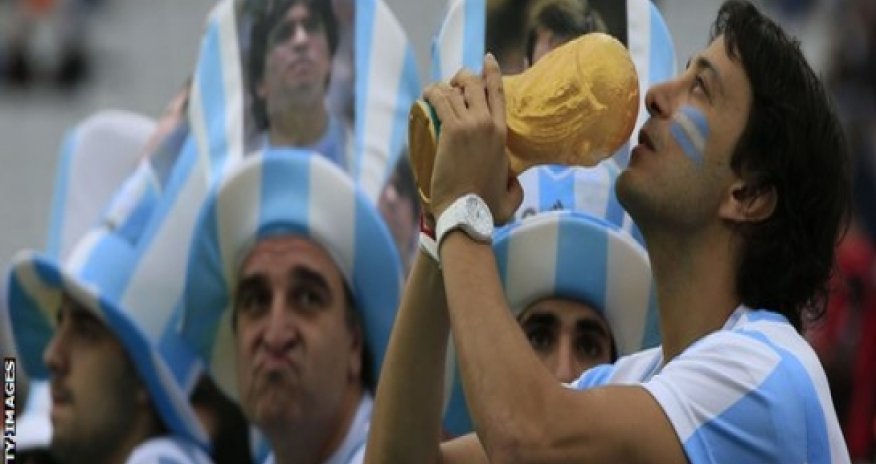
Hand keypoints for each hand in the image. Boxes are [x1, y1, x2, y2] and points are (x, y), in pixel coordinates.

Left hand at [425, 54, 522, 224]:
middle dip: (463, 77)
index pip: (498, 94)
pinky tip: (425, 94)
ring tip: (433, 91)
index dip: (492, 72)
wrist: (467, 212)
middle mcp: (488, 124)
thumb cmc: (487, 209)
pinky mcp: (451, 130)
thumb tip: (512, 181)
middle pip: (475, 84)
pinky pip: (440, 100)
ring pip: (456, 89)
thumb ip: (515, 187)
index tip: (486, 60)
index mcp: (502, 134)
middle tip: (452, 82)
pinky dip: (431, 93)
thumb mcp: (512, 197)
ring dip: (443, 85)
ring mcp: (470, 125)